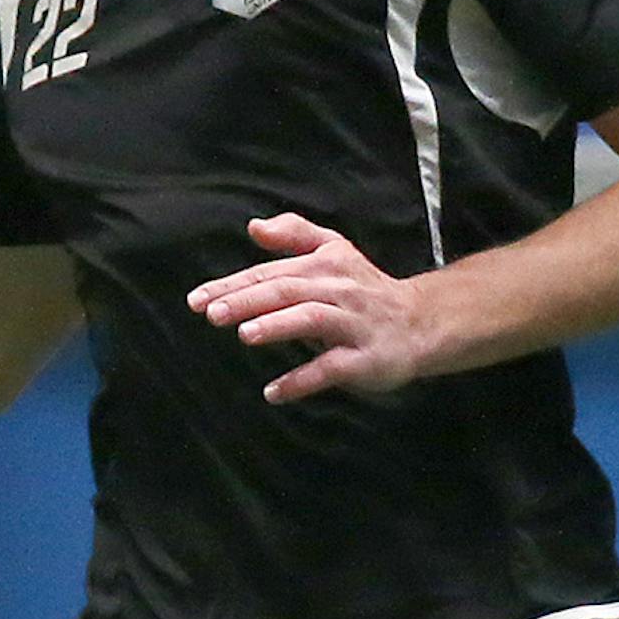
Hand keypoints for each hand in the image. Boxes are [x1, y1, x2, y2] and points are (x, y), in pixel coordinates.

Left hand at [187, 212, 430, 403]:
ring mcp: (354, 324)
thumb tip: (254, 227)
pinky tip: (274, 392)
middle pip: (288, 291)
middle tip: (212, 313)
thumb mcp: (334, 251)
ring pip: (312, 319)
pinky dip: (302, 380)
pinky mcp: (367, 358)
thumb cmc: (366, 289)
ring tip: (244, 335)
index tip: (197, 300)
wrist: (422, 322)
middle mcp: (339, 289)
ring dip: (278, 326)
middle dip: (248, 301)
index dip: (233, 285)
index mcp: (325, 264)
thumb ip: (295, 234)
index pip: (271, 273)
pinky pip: (332, 368)